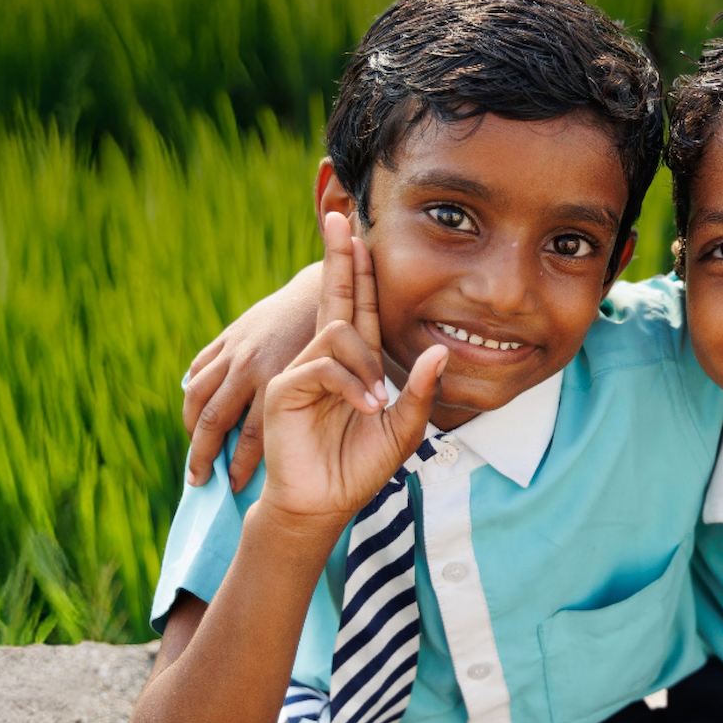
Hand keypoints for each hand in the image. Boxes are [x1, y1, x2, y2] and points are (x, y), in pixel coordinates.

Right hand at [183, 264, 321, 490]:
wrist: (325, 290)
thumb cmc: (341, 342)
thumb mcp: (338, 379)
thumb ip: (328, 412)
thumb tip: (314, 455)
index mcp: (283, 378)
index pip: (253, 436)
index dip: (242, 466)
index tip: (235, 488)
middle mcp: (252, 366)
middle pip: (215, 421)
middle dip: (203, 456)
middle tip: (198, 483)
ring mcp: (235, 351)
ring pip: (198, 396)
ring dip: (190, 428)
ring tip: (192, 453)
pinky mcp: (227, 338)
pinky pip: (198, 371)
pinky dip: (192, 396)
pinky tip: (194, 417)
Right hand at [258, 212, 446, 524]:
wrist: (324, 503)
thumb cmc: (360, 467)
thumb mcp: (404, 428)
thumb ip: (420, 390)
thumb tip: (438, 351)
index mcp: (355, 362)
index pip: (360, 306)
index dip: (360, 271)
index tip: (359, 234)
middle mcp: (326, 357)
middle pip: (336, 296)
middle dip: (339, 257)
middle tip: (338, 218)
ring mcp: (302, 370)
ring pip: (340, 333)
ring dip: (365, 364)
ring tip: (376, 403)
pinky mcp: (284, 388)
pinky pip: (323, 365)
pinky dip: (350, 383)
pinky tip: (364, 407)